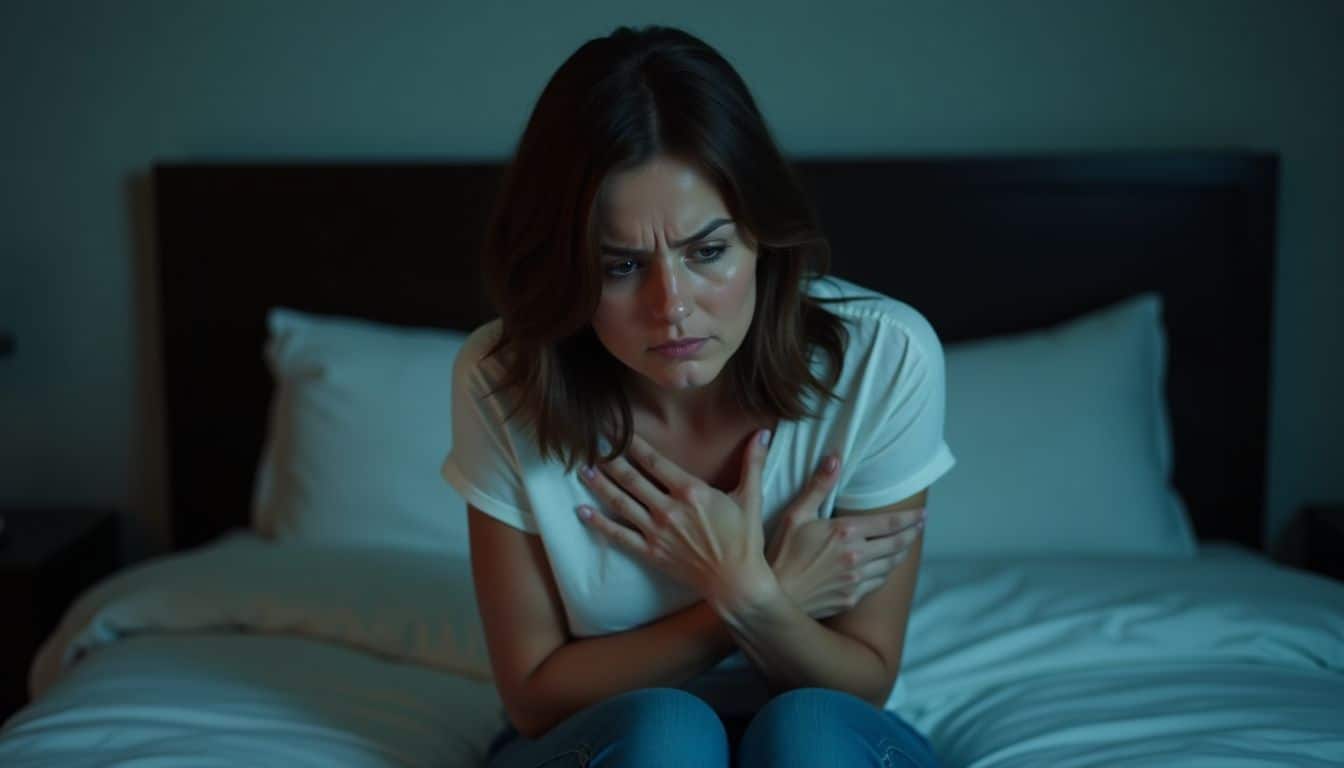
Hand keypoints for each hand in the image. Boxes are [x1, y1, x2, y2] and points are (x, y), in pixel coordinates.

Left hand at [577, 430, 776, 607]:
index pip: (654, 462)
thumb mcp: (751, 497)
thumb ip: (754, 462)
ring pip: (621, 503)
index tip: (617, 431)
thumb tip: (764, 433)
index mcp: (692, 491)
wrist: (736, 582)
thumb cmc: (745, 539)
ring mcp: (657, 532)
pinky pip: (618, 536)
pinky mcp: (650, 553)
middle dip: (609, 459)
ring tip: (582, 469)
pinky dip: (598, 523)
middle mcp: (669, 509)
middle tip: (591, 443)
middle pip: (631, 479)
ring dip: (599, 485)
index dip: (633, 444)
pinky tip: (582, 511)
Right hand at [766, 454, 925, 618]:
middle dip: (912, 534)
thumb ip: (819, 487)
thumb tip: (835, 459)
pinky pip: (878, 583)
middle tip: (920, 527)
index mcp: (846, 532)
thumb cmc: (780, 553)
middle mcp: (857, 556)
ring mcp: (856, 580)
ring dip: (901, 554)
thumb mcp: (795, 515)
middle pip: (897, 545)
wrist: (773, 599)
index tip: (922, 514)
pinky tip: (884, 568)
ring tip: (905, 545)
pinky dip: (886, 573)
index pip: (889, 523)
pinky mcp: (852, 598)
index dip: (910, 518)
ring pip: (890, 565)